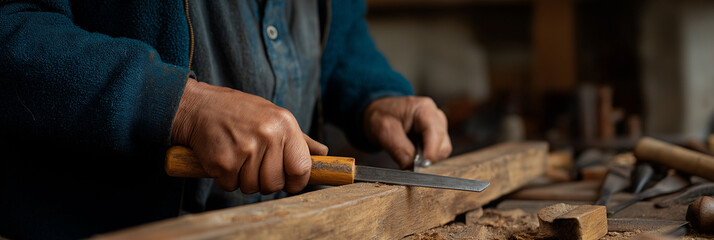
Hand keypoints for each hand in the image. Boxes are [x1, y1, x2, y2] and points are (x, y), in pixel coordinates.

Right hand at [171, 78, 327, 193]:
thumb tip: (324, 154)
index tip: (290, 182)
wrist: (198, 107)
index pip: (302, 168)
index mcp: (284, 124)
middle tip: (255, 166)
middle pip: (275, 183)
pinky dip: (226, 179)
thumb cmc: (239, 112)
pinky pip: (231, 186)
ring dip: (244, 180)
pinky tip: (224, 159)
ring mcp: (244, 149)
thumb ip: (299, 139)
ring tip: (239, 158)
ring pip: (253, 187)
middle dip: (266, 182)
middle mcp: (267, 135)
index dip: (297, 182)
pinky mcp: (223, 161)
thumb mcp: (273, 116)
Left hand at [363, 96, 451, 168]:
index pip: (435, 133)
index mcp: (424, 109)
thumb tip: (412, 165)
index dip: (431, 152)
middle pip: (443, 145)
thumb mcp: (384, 130)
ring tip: (407, 154)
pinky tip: (412, 153)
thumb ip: (399, 148)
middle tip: (407, 161)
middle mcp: (436, 117)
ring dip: (425, 159)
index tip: (422, 165)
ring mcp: (438, 128)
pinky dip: (424, 158)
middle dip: (427, 157)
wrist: (380, 114)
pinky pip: (436, 154)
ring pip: (442, 151)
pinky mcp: (436, 138)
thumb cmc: (381, 116)